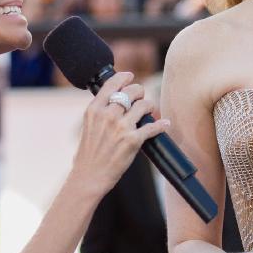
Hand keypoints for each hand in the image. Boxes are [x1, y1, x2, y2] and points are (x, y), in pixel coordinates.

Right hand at [71, 72, 168, 193]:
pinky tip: (165, 124)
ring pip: (144, 105)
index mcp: (94, 110)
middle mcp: (108, 115)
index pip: (111, 84)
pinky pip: (153, 127)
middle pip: (132, 91)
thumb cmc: (88, 155)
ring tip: (149, 111)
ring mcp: (121, 127)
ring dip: (149, 106)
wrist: (89, 176)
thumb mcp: (88, 126)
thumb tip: (114, 101)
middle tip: (141, 98)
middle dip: (139, 92)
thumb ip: (100, 112)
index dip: (124, 77)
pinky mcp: (133, 140)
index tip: (130, 76)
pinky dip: (161, 125)